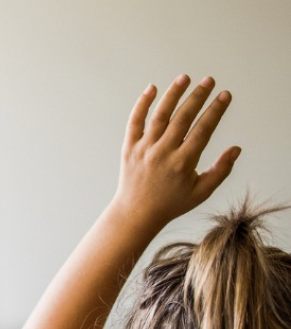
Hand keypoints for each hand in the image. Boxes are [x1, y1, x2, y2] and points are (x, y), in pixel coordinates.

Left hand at [112, 75, 239, 228]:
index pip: (203, 129)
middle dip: (198, 97)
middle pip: (183, 118)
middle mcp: (163, 153)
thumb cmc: (171, 203)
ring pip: (159, 115)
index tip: (225, 95)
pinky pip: (134, 121)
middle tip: (209, 80)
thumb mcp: (201, 191)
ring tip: (185, 78)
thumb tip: (236, 148)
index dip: (216, 110)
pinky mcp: (129, 148)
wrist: (136, 213)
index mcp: (183, 163)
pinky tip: (152, 88)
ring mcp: (144, 149)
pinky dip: (142, 104)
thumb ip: (220, 170)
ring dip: (173, 94)